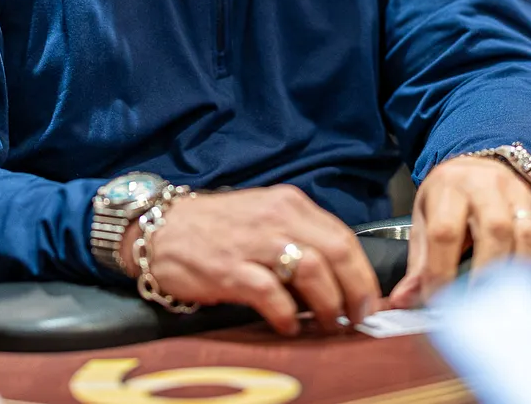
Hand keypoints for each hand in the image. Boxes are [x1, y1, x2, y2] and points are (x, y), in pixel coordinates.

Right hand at [123, 186, 381, 336]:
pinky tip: (288, 326)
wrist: (159, 229)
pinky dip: (287, 315)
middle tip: (358, 318)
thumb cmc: (216, 229)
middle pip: (336, 252)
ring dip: (327, 305)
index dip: (363, 274)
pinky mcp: (230, 268)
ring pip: (312, 271)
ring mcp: (253, 242)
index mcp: (289, 204)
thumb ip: (299, 239)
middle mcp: (277, 218)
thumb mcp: (264, 218)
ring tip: (328, 325)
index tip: (370, 301)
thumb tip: (338, 278)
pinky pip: (272, 294)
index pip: (343, 237)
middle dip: (356, 291)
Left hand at [390, 156, 530, 308]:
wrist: (478, 168)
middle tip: (473, 306)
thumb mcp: (424, 218)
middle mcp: (486, 187)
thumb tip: (404, 300)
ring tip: (499, 301)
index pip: (445, 231)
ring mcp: (517, 195)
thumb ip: (418, 262)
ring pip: (525, 236)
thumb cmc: (448, 198)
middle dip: (484, 274)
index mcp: (449, 188)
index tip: (437, 300)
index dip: (441, 271)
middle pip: (494, 230)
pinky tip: (521, 289)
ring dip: (514, 274)